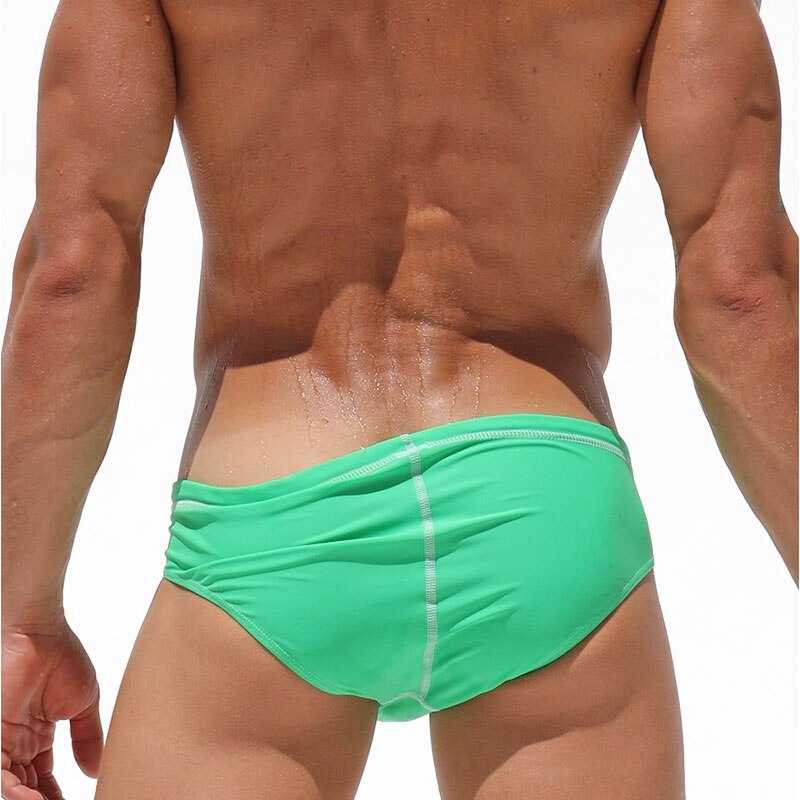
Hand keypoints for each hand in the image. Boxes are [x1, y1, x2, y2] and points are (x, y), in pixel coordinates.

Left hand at [1, 619, 102, 799]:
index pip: (41, 778)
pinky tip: (35, 799)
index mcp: (36, 736)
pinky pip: (1, 774)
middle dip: (42, 799)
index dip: (53, 795)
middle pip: (26, 785)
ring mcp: (4, 741)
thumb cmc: (62, 657)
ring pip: (11, 785)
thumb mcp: (83, 703)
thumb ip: (88, 737)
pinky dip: (16, 791)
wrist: (41, 635)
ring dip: (29, 798)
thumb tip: (96, 768)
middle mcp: (17, 743)